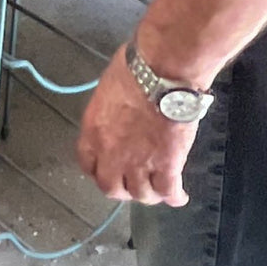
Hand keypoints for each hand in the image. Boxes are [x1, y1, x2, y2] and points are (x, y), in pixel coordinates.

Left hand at [77, 46, 195, 206]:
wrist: (161, 73)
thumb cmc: (134, 69)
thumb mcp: (108, 88)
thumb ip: (109, 111)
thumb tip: (118, 113)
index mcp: (93, 130)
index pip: (87, 164)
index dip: (98, 171)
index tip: (106, 170)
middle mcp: (112, 152)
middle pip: (111, 188)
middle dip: (122, 189)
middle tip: (131, 185)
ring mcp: (139, 162)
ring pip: (141, 195)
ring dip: (149, 194)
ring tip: (156, 190)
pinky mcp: (167, 165)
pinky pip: (169, 192)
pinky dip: (175, 196)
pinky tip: (179, 195)